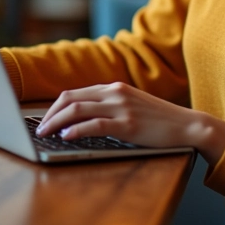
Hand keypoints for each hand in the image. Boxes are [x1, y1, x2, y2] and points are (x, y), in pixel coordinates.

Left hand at [36, 82, 224, 165]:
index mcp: (113, 88)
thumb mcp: (131, 106)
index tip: (43, 119)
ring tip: (45, 134)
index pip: (74, 93)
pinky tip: (66, 137)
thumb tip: (81, 119)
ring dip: (56, 122)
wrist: (186, 125)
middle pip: (71, 99)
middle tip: (38, 129)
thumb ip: (110, 106)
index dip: (54, 107)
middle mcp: (115, 93)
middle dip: (50, 114)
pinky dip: (76, 130)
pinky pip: (95, 124)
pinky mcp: (128, 124)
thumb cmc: (158, 120)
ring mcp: (121, 107)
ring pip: (78, 110)